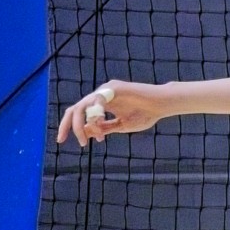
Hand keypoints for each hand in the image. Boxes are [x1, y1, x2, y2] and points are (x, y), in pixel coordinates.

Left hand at [57, 80, 175, 145]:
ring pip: (83, 106)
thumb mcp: (121, 126)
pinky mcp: (113, 88)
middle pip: (75, 109)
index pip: (78, 114)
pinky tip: (100, 124)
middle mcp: (99, 96)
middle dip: (68, 126)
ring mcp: (105, 90)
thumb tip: (85, 133)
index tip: (67, 141)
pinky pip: (97, 101)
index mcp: (100, 105)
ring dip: (84, 124)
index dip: (69, 127)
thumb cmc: (145, 114)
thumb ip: (104, 128)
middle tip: (68, 140)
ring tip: (95, 137)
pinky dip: (96, 114)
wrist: (162, 105)